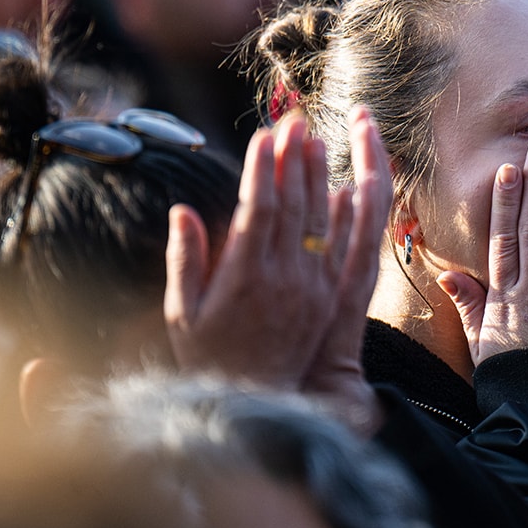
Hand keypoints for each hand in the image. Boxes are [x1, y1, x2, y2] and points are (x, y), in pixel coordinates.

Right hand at [164, 108, 391, 430]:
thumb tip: (183, 210)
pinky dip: (344, 219)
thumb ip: (186, 259)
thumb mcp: (182, 312)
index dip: (263, 169)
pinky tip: (344, 190)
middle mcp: (285, 279)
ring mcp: (312, 289)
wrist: (255, 407)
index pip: (259, 209)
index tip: (264, 135)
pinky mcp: (328, 301)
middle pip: (295, 207)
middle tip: (296, 120)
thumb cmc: (208, 360)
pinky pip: (341, 250)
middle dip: (295, 159)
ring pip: (321, 223)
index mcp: (245, 278)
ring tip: (317, 140)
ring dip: (319, 178)